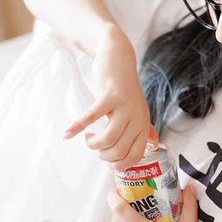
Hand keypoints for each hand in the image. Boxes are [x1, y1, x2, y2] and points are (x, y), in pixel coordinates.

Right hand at [63, 27, 158, 170]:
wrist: (118, 57)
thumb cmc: (123, 88)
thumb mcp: (137, 110)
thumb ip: (144, 128)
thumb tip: (153, 145)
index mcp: (143, 123)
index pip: (136, 156)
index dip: (119, 164)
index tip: (107, 160)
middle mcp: (137, 117)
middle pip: (119, 151)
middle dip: (103, 155)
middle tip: (95, 145)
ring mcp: (125, 106)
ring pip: (108, 139)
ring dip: (93, 144)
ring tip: (88, 137)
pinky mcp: (110, 96)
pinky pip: (91, 117)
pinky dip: (77, 128)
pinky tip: (67, 134)